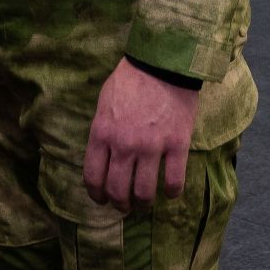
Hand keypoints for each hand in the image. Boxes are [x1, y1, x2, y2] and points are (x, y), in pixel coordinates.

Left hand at [83, 57, 198, 211]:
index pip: (93, 177)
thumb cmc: (129, 81)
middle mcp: (123, 145)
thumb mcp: (103, 104)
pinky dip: (172, 193)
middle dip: (119, 204)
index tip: (101, 199)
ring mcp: (151, 147)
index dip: (96, 195)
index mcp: (102, 134)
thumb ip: (102, 133)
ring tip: (145, 203)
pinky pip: (174, 182)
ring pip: (144, 193)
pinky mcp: (177, 146)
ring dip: (143, 204)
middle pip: (117, 191)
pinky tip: (170, 192)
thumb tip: (102, 158)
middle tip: (124, 206)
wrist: (162, 63)